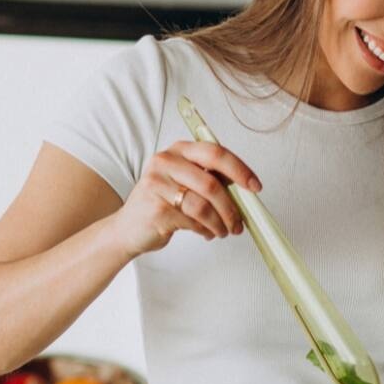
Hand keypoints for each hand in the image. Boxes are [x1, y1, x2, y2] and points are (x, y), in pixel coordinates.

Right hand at [110, 140, 260, 257]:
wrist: (128, 229)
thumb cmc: (162, 204)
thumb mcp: (185, 182)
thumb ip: (210, 179)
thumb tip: (246, 190)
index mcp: (178, 150)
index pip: (216, 153)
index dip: (240, 170)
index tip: (255, 186)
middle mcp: (166, 162)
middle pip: (212, 183)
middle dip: (232, 207)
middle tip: (240, 222)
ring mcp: (158, 184)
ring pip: (204, 206)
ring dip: (220, 223)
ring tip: (223, 231)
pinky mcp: (157, 208)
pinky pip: (193, 221)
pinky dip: (206, 230)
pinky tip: (206, 232)